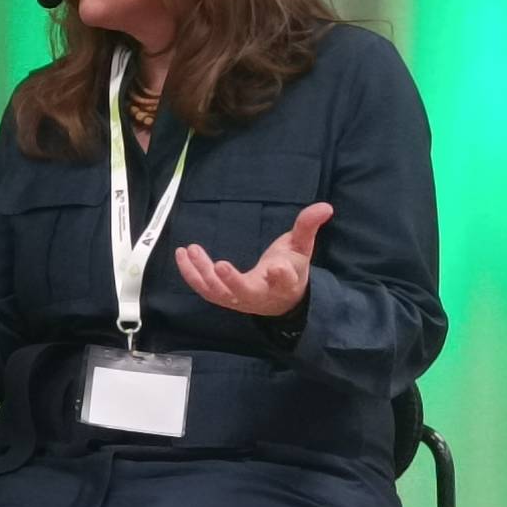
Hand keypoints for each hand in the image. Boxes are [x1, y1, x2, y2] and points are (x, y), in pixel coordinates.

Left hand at [174, 202, 331, 316]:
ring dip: (202, 273)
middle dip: (232, 281)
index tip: (278, 267)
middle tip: (219, 265)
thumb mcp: (301, 249)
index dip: (282, 275)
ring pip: (218, 292)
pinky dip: (190, 274)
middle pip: (245, 292)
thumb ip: (308, 227)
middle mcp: (260, 295)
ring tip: (191, 249)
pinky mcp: (222, 297)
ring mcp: (238, 299)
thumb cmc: (291, 271)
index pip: (285, 281)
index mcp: (285, 284)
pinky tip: (182, 254)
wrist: (281, 300)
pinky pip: (204, 289)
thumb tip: (325, 206)